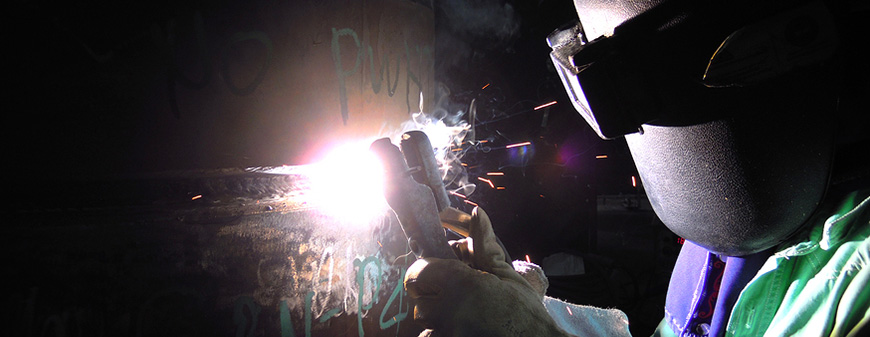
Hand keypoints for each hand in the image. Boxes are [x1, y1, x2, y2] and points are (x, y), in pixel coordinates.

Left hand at [404, 207, 572, 336]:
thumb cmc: (525, 311)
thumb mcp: (506, 274)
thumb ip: (484, 245)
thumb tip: (477, 214)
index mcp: (462, 284)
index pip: (419, 271)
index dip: (428, 269)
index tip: (441, 271)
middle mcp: (450, 310)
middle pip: (418, 298)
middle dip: (431, 294)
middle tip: (452, 293)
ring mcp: (449, 332)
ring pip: (423, 321)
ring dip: (436, 315)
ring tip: (461, 313)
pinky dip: (442, 332)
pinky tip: (462, 327)